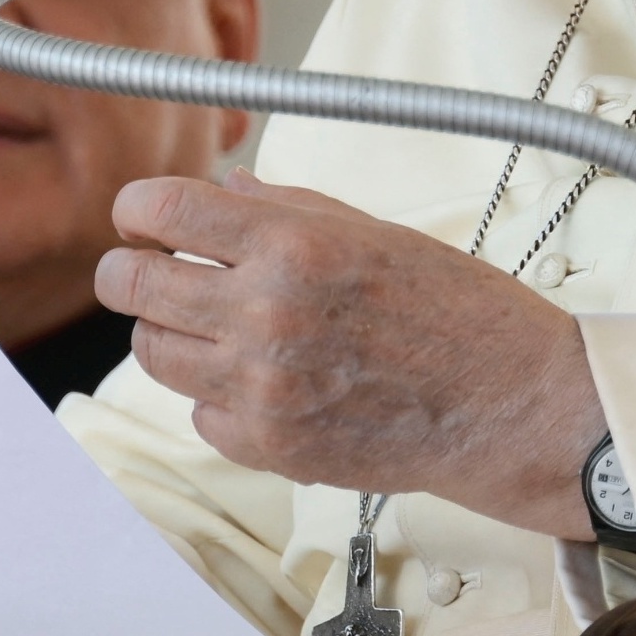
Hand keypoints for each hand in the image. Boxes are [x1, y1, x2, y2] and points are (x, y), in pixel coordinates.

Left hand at [97, 172, 605, 536]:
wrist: (508, 405)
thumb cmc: (459, 314)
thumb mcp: (376, 232)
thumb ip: (289, 208)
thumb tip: (225, 190)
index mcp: (295, 246)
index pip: (163, 210)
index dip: (137, 209)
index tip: (140, 217)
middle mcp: (268, 314)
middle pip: (133, 285)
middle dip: (128, 271)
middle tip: (144, 269)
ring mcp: (264, 387)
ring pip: (153, 353)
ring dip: (169, 333)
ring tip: (210, 326)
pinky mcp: (270, 446)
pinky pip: (199, 413)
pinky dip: (217, 397)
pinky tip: (261, 381)